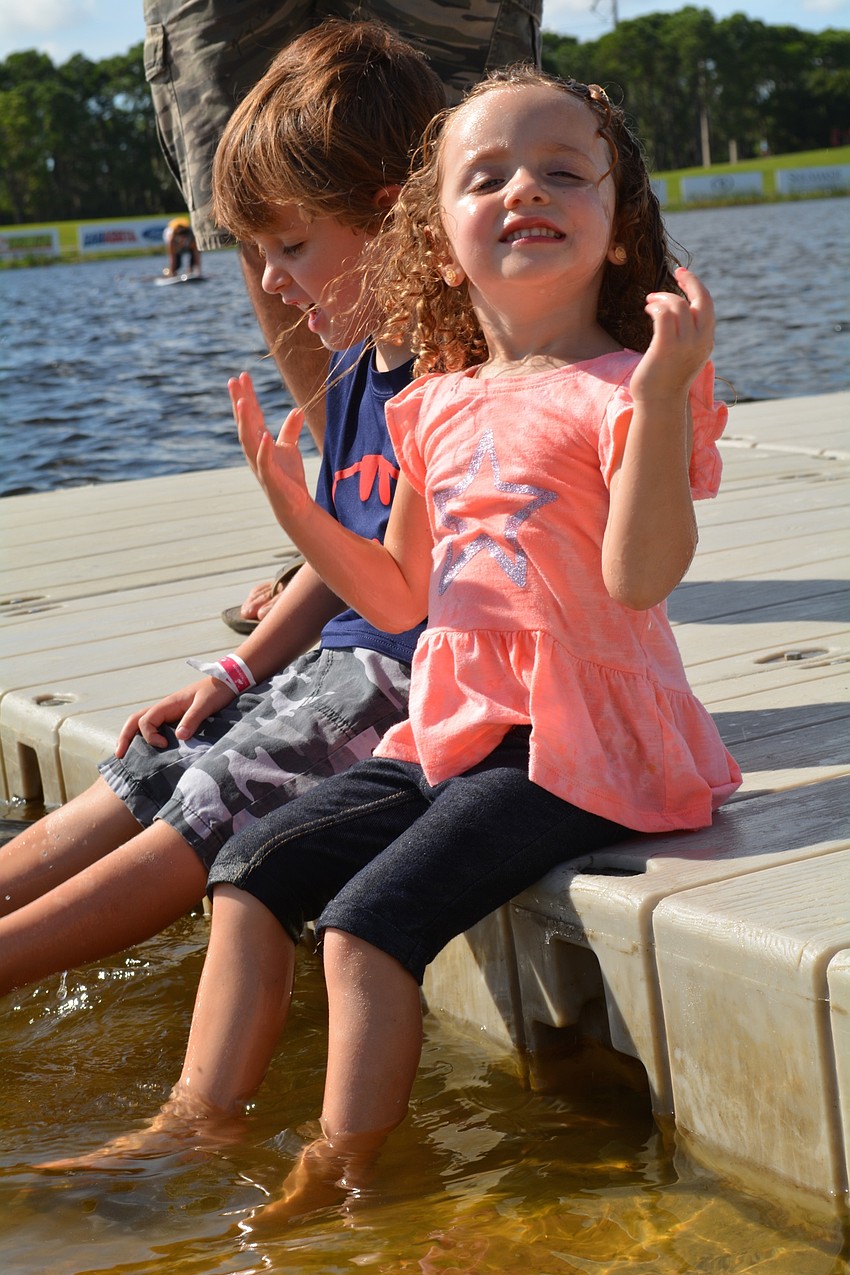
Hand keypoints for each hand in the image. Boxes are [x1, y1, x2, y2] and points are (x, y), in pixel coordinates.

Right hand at [114, 678, 234, 756]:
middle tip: (119, 755)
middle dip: (125, 736)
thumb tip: (179, 738)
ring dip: (134, 737)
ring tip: (128, 756)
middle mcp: (165, 709)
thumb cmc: (217, 690)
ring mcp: (170, 714)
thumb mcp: (205, 704)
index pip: (146, 720)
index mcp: (168, 704)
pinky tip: (150, 752)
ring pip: (144, 724)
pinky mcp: (177, 719)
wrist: (228, 682)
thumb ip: (192, 719)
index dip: (149, 735)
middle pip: (136, 720)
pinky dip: (148, 738)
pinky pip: (157, 728)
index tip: (165, 745)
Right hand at [228, 371, 313, 532]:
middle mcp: (254, 451)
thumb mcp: (290, 448)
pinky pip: (264, 462)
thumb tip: (297, 410)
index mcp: (259, 442)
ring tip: (243, 401)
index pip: (251, 416)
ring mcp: (260, 464)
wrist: (294, 505)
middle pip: (245, 423)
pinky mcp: (270, 478)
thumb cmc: (288, 478)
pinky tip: (265, 436)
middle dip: (239, 402)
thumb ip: (290, 430)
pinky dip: (264, 449)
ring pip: (248, 440)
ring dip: (246, 421)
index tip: (242, 376)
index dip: (246, 396)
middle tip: (233, 381)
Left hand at [631, 266, 714, 403]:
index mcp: (706, 341)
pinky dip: (655, 307)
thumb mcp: (684, 354)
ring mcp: (684, 345)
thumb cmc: (666, 380)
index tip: (683, 274)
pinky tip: (648, 309)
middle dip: (688, 281)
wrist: (659, 403)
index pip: (707, 304)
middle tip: (674, 274)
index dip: (696, 286)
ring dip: (662, 297)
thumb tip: (677, 312)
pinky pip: (663, 315)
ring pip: (678, 305)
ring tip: (650, 301)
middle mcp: (700, 341)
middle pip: (699, 299)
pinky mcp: (665, 348)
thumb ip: (687, 335)